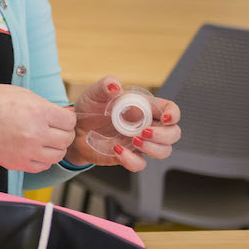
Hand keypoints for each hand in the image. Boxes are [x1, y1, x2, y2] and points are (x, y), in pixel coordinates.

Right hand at [0, 85, 75, 172]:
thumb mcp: (20, 93)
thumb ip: (46, 104)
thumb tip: (66, 114)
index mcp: (37, 112)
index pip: (70, 121)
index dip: (66, 117)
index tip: (60, 117)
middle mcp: (35, 133)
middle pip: (67, 139)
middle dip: (63, 132)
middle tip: (53, 127)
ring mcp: (27, 151)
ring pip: (58, 155)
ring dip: (55, 147)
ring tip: (44, 139)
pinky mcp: (18, 163)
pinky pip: (43, 166)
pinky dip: (42, 158)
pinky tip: (34, 148)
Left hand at [65, 76, 182, 171]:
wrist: (75, 128)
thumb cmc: (90, 107)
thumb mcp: (95, 93)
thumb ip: (105, 85)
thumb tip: (114, 85)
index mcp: (145, 108)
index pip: (170, 110)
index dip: (174, 114)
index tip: (166, 118)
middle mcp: (147, 125)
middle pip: (173, 133)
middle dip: (164, 135)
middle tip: (143, 132)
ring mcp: (140, 143)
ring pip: (163, 151)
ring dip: (153, 148)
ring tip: (134, 140)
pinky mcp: (129, 156)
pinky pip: (139, 164)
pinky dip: (131, 160)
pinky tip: (117, 150)